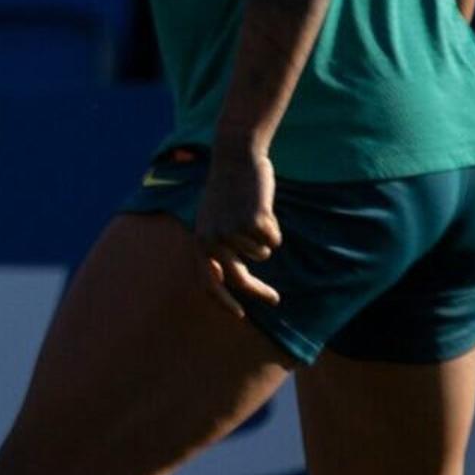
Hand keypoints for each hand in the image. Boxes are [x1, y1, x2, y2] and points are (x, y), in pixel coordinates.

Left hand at [192, 144, 283, 316]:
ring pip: (262, 255)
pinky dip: (273, 229)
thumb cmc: (226, 191)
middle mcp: (213, 240)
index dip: (224, 301)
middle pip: (240, 278)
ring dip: (264, 240)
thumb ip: (218, 246)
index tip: (240, 315)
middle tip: (275, 299)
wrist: (235, 159)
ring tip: (255, 216)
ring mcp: (233, 231)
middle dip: (260, 293)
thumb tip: (230, 278)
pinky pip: (273, 240)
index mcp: (200, 241)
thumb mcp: (213, 219)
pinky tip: (263, 209)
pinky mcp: (253, 222)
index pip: (208, 282)